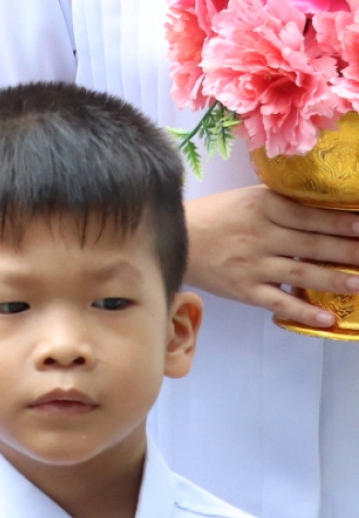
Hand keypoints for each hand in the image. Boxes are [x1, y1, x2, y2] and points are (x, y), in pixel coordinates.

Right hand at [186, 187, 358, 327]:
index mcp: (261, 206)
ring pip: (301, 272)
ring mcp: (252, 263)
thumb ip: (281, 203)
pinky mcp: (244, 288)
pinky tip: (327, 318)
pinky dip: (303, 311)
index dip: (341, 222)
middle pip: (312, 244)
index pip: (309, 215)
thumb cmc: (215, 215)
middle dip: (348, 250)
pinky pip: (279, 301)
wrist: (175, 237)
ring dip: (334, 279)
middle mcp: (259, 234)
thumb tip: (325, 211)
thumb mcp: (246, 198)